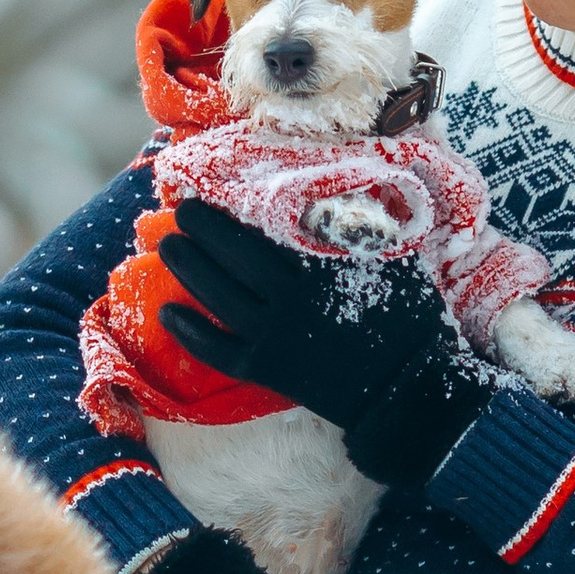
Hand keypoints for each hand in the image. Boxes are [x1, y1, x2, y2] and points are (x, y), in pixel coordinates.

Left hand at [157, 203, 494, 486]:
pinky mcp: (268, 368)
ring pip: (219, 296)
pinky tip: (166, 313)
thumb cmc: (408, 318)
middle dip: (203, 228)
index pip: (270, 224)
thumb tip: (330, 186)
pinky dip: (190, 332)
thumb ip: (360, 225)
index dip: (238, 203)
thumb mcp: (395, 259)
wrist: (409, 388)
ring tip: (170, 245)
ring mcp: (277, 335)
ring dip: (189, 268)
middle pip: (235, 256)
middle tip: (182, 210)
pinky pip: (218, 350)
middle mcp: (294, 297)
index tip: (216, 185)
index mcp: (325, 265)